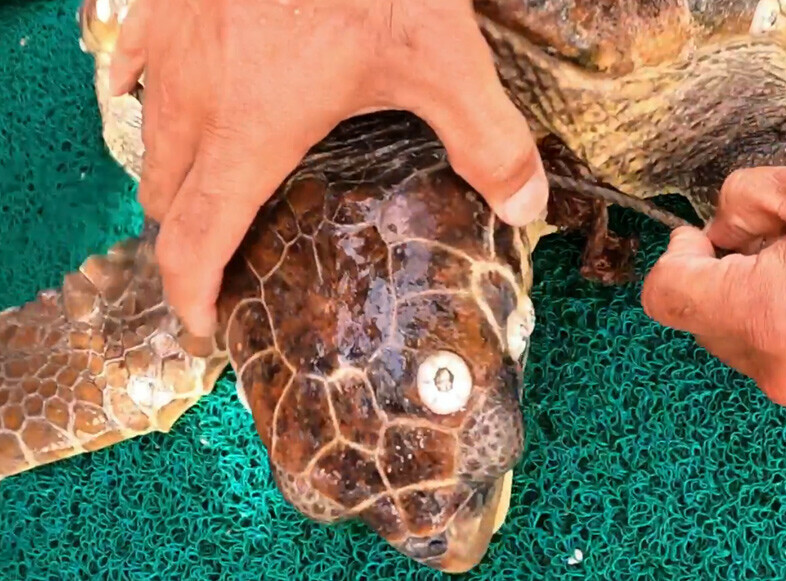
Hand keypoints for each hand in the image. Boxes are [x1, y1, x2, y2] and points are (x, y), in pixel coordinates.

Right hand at [110, 0, 546, 335]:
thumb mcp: (443, 58)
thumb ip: (486, 140)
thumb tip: (525, 206)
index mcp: (249, 129)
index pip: (196, 238)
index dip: (191, 291)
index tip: (203, 321)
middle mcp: (193, 94)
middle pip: (166, 194)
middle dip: (188, 235)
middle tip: (225, 256)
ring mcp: (171, 41)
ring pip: (147, 132)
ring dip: (172, 171)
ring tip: (210, 186)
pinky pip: (133, 62)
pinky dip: (149, 94)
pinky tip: (176, 93)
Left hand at [640, 158, 785, 414]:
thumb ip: (744, 199)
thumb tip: (720, 226)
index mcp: (762, 315)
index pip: (667, 297)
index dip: (676, 257)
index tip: (704, 237)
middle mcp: (780, 369)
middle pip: (705, 326)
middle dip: (720, 280)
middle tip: (767, 239)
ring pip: (749, 348)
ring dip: (759, 308)